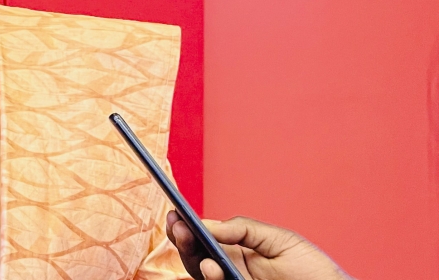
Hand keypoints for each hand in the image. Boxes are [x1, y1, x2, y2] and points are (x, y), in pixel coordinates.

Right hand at [167, 211, 351, 279]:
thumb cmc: (313, 270)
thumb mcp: (279, 240)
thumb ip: (243, 229)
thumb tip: (207, 224)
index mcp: (237, 251)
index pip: (203, 240)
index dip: (186, 228)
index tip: (175, 214)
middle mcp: (231, 270)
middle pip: (194, 257)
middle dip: (182, 240)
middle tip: (177, 226)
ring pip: (200, 274)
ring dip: (192, 259)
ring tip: (191, 242)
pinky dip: (210, 278)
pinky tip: (212, 268)